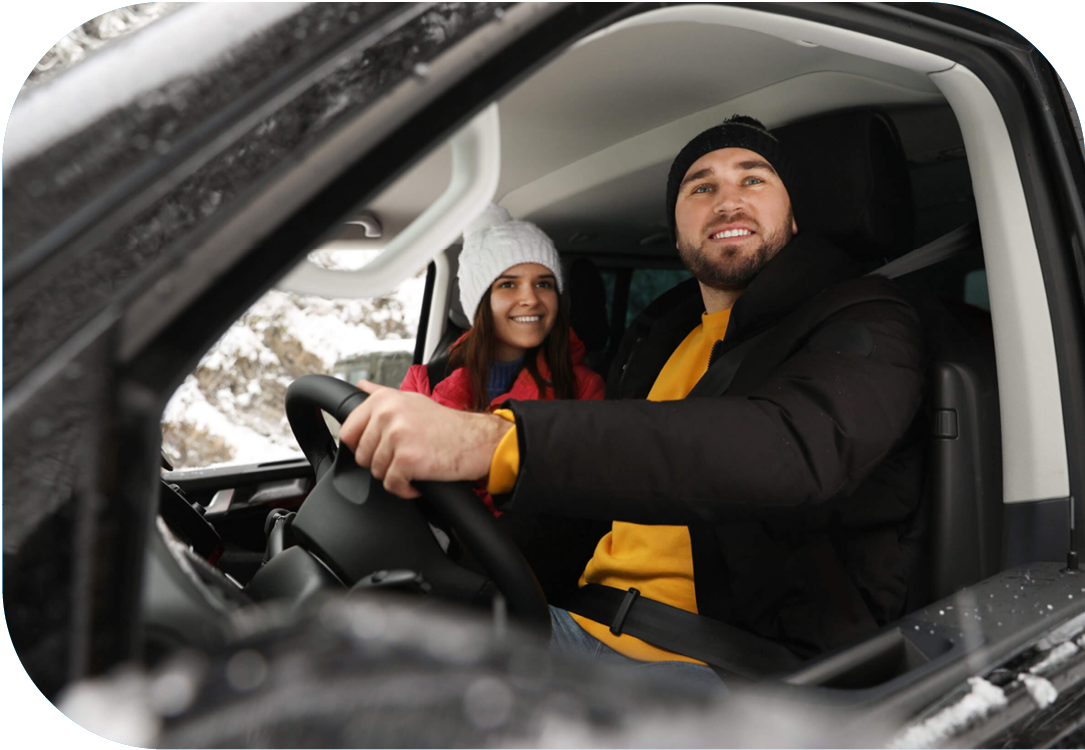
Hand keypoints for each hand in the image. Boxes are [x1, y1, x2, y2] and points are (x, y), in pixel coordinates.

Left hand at [338, 380, 513, 498]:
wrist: (477, 440)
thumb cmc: (447, 424)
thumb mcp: (411, 400)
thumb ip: (381, 394)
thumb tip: (361, 386)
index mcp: (384, 400)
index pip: (348, 432)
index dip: (363, 446)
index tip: (381, 449)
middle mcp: (387, 414)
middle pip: (362, 456)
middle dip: (382, 462)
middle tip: (405, 456)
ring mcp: (397, 436)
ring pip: (376, 472)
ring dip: (395, 475)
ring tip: (415, 465)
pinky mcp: (407, 460)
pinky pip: (392, 485)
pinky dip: (405, 489)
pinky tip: (419, 479)